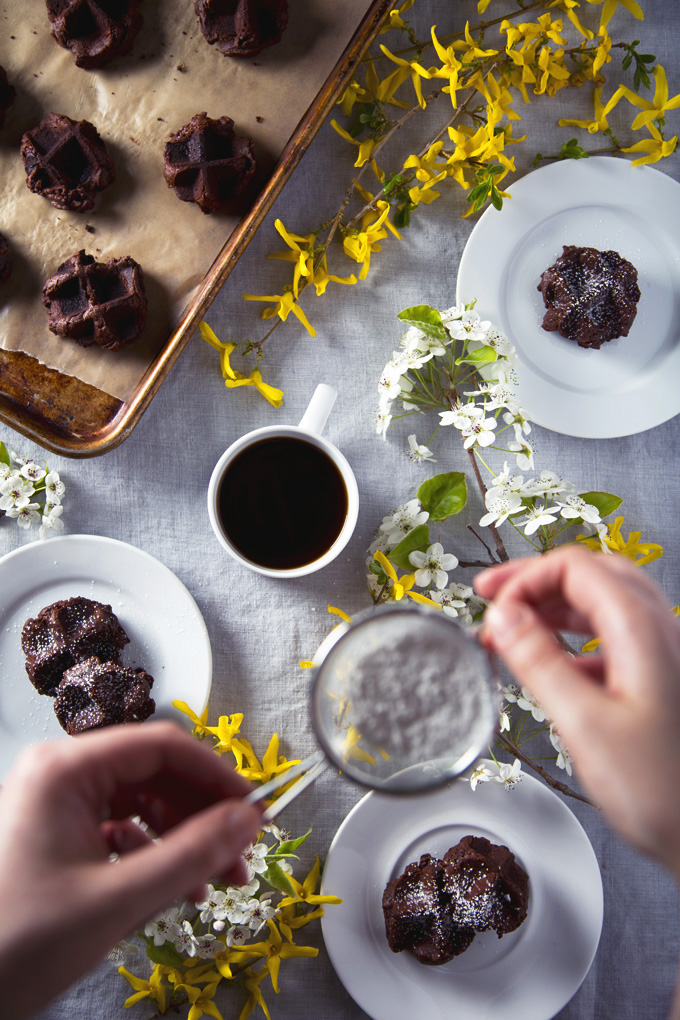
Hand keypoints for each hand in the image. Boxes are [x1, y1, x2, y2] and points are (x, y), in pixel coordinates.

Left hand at [0, 721, 261, 1019]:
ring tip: (215, 883)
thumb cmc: (19, 945)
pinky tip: (174, 890)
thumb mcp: (117, 900)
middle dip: (203, 816)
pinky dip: (152, 856)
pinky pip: (119, 830)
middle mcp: (59, 774)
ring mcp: (55, 804)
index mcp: (65, 769)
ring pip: (141, 804)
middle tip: (242, 855)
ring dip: (182, 840)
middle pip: (154, 775)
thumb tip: (250, 821)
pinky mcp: (54, 836)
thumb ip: (191, 855)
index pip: (162, 746)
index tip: (258, 809)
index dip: (217, 775)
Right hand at [476, 547, 679, 879]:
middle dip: (537, 580)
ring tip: (512, 627)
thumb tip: (502, 617)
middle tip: (491, 596)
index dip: (525, 579)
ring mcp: (663, 653)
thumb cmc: (661, 791)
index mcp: (641, 629)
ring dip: (554, 607)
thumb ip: (538, 662)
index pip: (574, 567)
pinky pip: (613, 637)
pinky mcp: (660, 678)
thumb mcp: (584, 724)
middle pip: (591, 574)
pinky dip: (574, 638)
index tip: (492, 610)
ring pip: (603, 603)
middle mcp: (658, 630)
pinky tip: (553, 667)